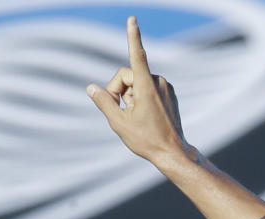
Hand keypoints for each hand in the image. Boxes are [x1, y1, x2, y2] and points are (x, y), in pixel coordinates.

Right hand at [87, 16, 186, 165]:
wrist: (172, 152)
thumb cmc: (147, 140)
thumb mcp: (119, 123)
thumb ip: (104, 102)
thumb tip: (92, 88)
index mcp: (146, 86)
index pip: (136, 55)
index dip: (132, 37)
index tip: (133, 19)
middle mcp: (158, 82)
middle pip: (127, 76)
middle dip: (119, 90)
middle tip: (120, 111)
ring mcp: (166, 87)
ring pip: (137, 83)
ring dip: (130, 96)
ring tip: (136, 117)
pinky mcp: (169, 93)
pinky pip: (148, 88)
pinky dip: (141, 98)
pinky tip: (145, 116)